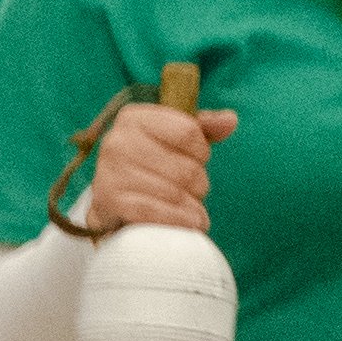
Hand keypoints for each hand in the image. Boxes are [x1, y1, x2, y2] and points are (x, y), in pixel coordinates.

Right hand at [86, 97, 236, 235]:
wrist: (111, 199)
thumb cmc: (149, 164)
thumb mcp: (173, 139)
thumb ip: (203, 127)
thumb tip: (230, 120)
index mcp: (134, 118)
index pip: (188, 132)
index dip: (202, 151)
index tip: (198, 159)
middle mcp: (117, 141)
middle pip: (185, 168)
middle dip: (199, 183)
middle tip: (194, 189)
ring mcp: (111, 172)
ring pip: (174, 193)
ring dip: (192, 206)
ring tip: (193, 209)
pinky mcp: (111, 201)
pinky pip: (157, 213)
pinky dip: (179, 220)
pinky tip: (189, 222)